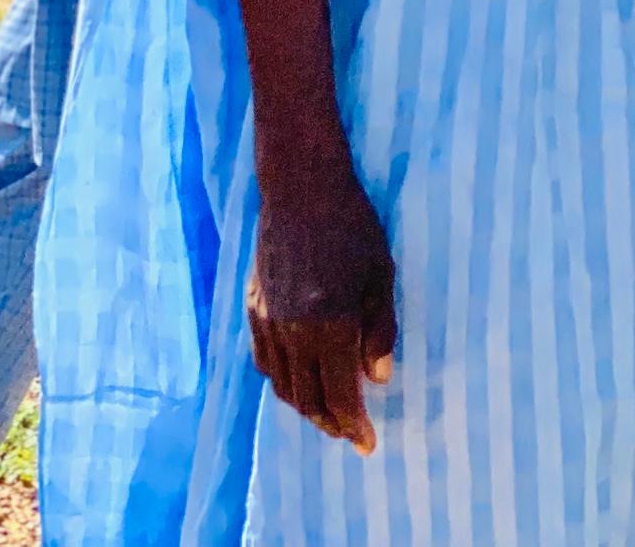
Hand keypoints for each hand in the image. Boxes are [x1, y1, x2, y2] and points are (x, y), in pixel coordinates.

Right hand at [246, 170, 397, 452]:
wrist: (302, 189)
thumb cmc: (353, 227)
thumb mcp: (381, 277)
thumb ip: (380, 332)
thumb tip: (377, 380)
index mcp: (329, 325)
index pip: (339, 396)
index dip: (354, 425)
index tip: (368, 445)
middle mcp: (293, 332)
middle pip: (307, 400)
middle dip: (330, 424)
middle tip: (350, 435)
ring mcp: (267, 322)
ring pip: (282, 386)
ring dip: (306, 408)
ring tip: (328, 416)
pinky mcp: (254, 309)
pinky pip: (265, 362)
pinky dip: (283, 381)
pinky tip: (299, 381)